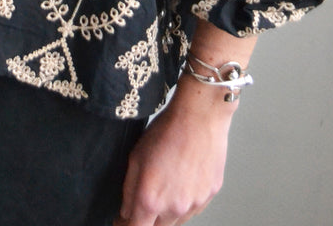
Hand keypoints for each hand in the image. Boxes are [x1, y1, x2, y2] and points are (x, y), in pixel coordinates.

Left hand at [114, 76, 232, 225]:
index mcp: (150, 200)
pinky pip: (193, 208)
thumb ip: (129, 190)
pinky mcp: (209, 196)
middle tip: (145, 197)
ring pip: (176, 220)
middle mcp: (174, 208)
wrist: (200, 117)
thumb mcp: (136, 157)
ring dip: (167, 211)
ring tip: (166, 181)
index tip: (123, 220)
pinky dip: (185, 201)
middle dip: (148, 218)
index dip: (126, 225)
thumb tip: (126, 212)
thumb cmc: (167, 130)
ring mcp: (194, 204)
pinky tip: (182, 179)